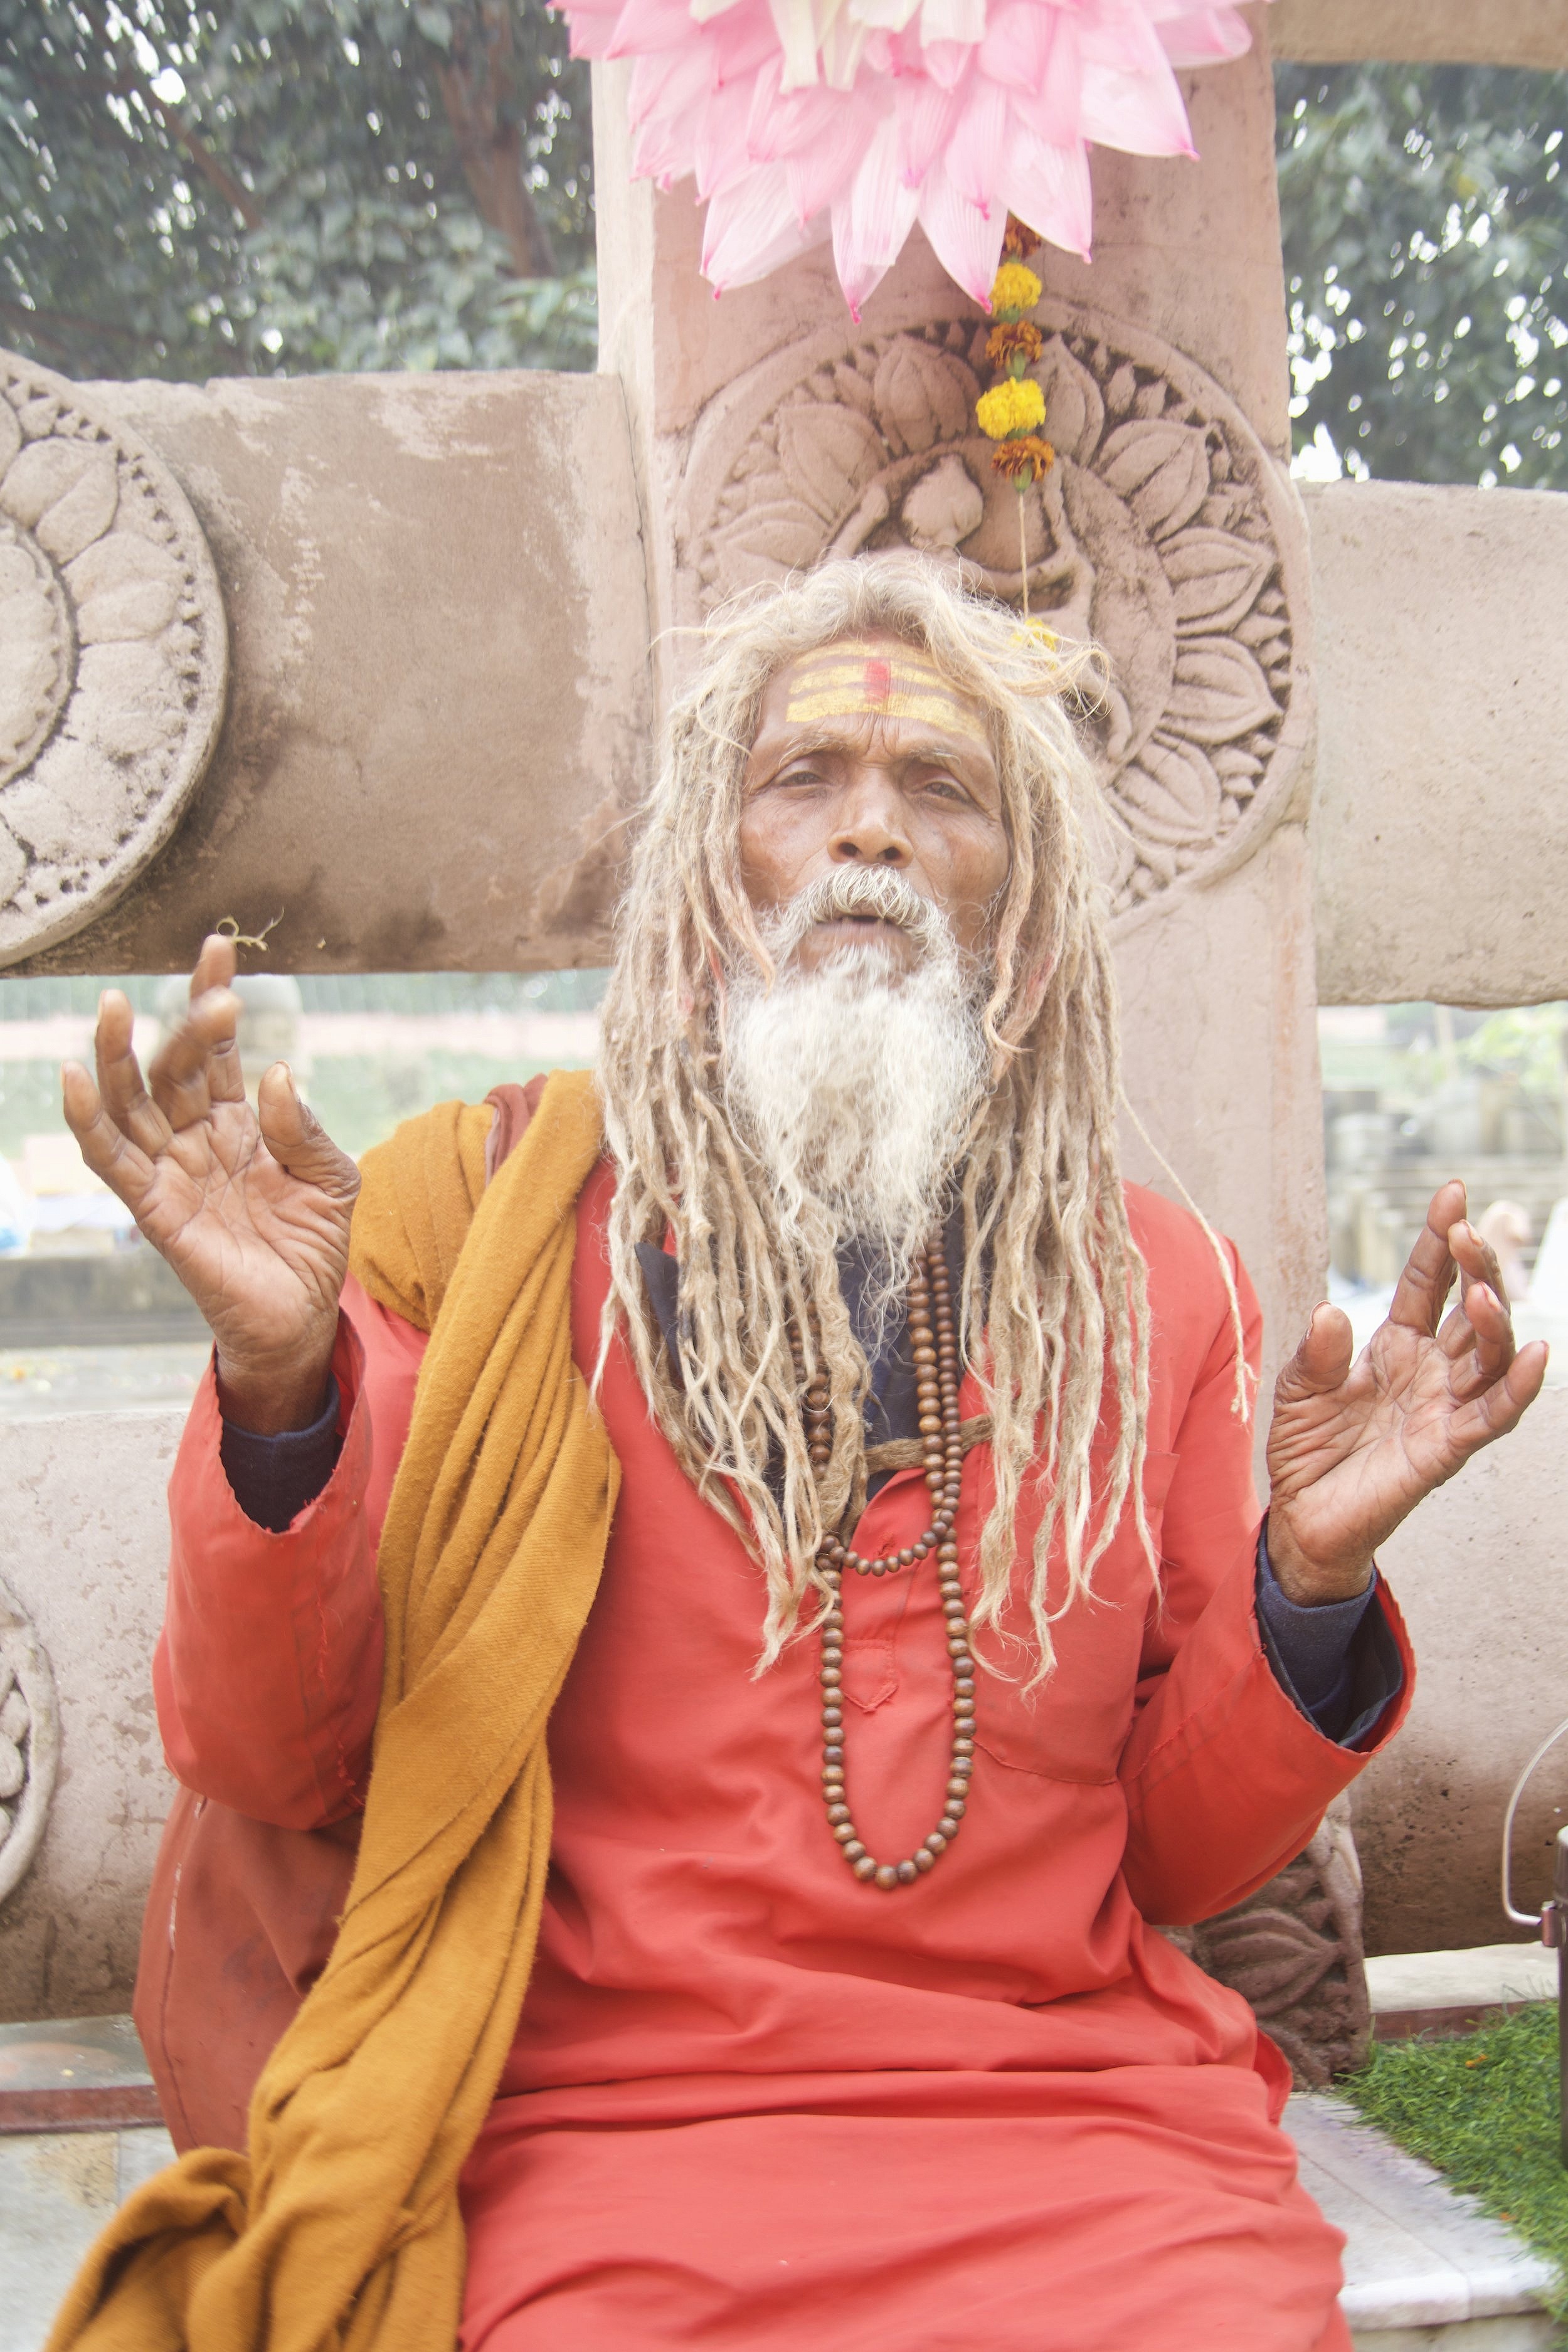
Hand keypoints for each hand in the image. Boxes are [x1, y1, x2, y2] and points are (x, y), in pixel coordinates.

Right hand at [61, 935, 359, 1432]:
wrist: (302, 1319)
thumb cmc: (315, 1244)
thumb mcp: (333, 1177)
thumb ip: (304, 1128)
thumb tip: (271, 1074)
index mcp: (238, 1120)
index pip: (217, 1048)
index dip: (213, 997)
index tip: (217, 947)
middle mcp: (197, 1137)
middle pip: (175, 1067)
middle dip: (187, 1025)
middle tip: (214, 996)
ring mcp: (171, 1170)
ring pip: (131, 1102)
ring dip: (118, 1056)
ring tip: (110, 1005)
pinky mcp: (154, 1209)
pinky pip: (112, 1160)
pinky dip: (89, 1121)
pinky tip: (76, 1080)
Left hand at [1266, 1179, 1546, 1604]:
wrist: (1303, 1517)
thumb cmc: (1306, 1448)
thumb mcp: (1299, 1389)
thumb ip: (1318, 1353)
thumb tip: (1331, 1310)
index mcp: (1396, 1344)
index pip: (1425, 1282)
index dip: (1440, 1239)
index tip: (1453, 1192)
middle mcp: (1430, 1370)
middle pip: (1467, 1309)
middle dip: (1474, 1268)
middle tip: (1469, 1231)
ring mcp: (1444, 1408)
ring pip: (1489, 1357)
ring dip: (1493, 1322)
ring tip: (1482, 1292)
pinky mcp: (1446, 1451)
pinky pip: (1492, 1416)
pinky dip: (1517, 1388)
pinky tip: (1536, 1353)